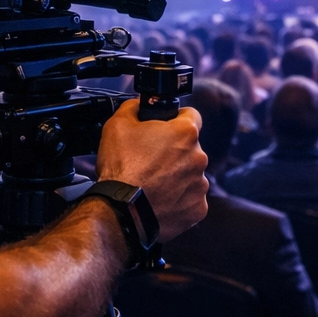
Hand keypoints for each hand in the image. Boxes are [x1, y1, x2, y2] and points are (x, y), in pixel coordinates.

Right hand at [96, 100, 207, 241]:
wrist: (121, 211)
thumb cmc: (121, 168)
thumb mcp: (117, 124)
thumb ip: (132, 107)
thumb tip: (137, 105)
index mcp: (185, 133)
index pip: (191, 115)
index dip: (176, 118)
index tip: (166, 126)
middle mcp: (199, 158)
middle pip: (189, 148)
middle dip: (174, 151)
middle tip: (150, 158)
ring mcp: (200, 185)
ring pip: (190, 174)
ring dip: (177, 176)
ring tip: (152, 182)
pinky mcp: (197, 209)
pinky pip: (190, 199)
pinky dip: (178, 199)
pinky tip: (159, 199)